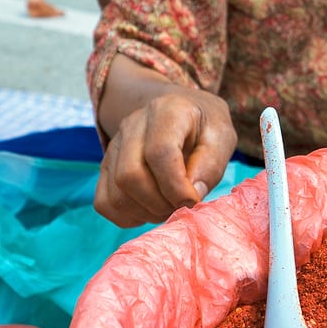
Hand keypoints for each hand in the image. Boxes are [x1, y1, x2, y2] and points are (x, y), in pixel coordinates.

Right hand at [95, 85, 236, 226]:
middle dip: (159, 203)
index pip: (159, 153)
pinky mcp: (106, 166)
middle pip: (130, 175)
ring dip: (146, 212)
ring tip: (169, 206)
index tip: (192, 200)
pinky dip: (128, 216)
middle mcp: (132, 124)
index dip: (175, 186)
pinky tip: (150, 208)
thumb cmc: (205, 128)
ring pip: (116, 193)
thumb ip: (211, 165)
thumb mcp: (222, 137)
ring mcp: (114, 145)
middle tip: (181, 206)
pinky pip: (105, 202)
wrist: (183, 112)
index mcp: (167, 111)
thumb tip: (190, 196)